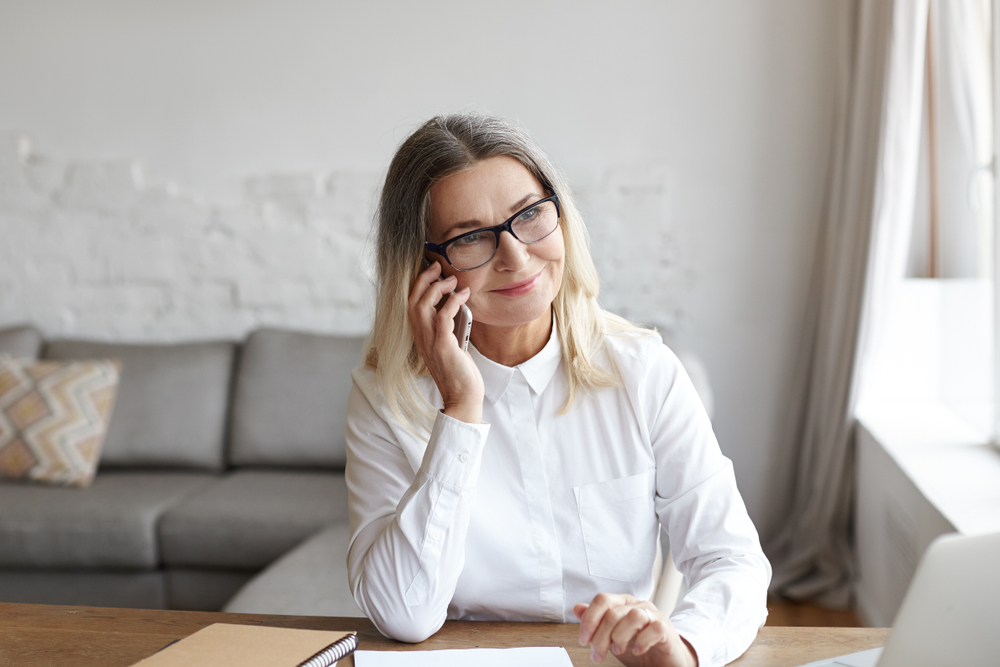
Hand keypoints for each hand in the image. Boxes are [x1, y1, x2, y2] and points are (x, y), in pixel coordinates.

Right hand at [408, 260, 484, 423]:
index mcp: (421, 336)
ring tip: (452, 280)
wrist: (462, 397)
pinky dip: (452, 302)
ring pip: (423, 305)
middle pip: (413, 300)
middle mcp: (421, 337)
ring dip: (437, 288)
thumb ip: (450, 328)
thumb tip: (458, 307)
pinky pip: (443, 317)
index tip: (432, 272)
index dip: (419, 285)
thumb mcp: (451, 346)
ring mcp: (430, 341)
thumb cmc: (460, 373)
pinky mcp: (443, 345)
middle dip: (424, 279)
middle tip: (438, 267)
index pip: (412, 305)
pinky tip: (463, 296)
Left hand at [574, 594, 696, 666]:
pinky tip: (637, 650)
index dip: (589, 620)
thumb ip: (596, 622)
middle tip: (598, 655)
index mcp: (623, 603)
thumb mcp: (611, 636)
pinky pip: (654, 628)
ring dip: (621, 637)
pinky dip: (642, 641)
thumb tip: (577, 608)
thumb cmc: (638, 645)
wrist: (665, 660)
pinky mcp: (666, 629)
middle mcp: (638, 605)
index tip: (583, 640)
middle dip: (601, 637)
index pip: (602, 600)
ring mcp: (654, 615)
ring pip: (633, 616)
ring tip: (618, 650)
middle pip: (614, 613)